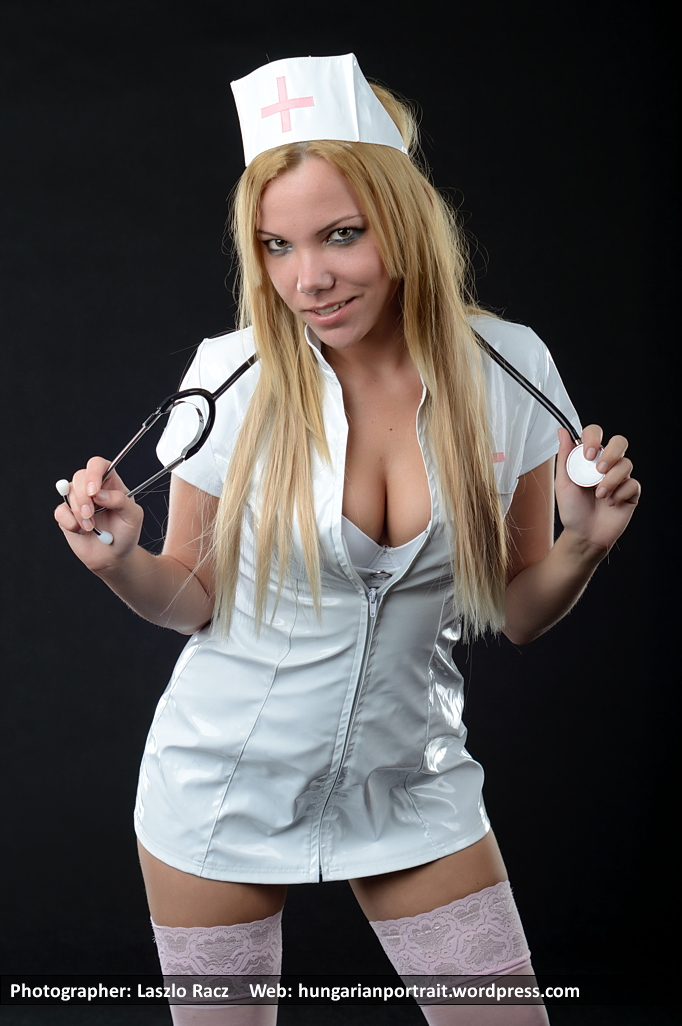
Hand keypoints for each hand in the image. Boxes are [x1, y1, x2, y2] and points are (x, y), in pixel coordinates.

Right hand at [53, 456, 143, 572]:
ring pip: (68, 493)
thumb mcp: (133, 517)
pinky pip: (60, 511)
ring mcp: (78, 500)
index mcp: (111, 483)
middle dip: (83, 498)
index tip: (94, 492)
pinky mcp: (67, 514)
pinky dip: (70, 522)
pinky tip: (81, 531)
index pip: (98, 465)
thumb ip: (121, 501)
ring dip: (79, 513)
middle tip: (90, 515)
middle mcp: (93, 488)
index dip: (93, 473)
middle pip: (79, 477)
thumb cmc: (126, 534)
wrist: (112, 557)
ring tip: (90, 527)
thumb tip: (99, 494)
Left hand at [555, 426, 639, 555]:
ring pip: (626, 464)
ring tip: (599, 495)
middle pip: (619, 442)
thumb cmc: (572, 510)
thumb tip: (563, 431)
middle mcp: (606, 465)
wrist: (584, 535)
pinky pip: (633, 484)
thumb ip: (564, 455)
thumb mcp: (562, 482)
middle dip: (611, 453)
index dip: (594, 438)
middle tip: (599, 470)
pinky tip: (611, 503)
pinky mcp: (630, 492)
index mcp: (588, 459)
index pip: (595, 434)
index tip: (588, 454)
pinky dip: (620, 494)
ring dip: (610, 480)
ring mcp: (620, 478)